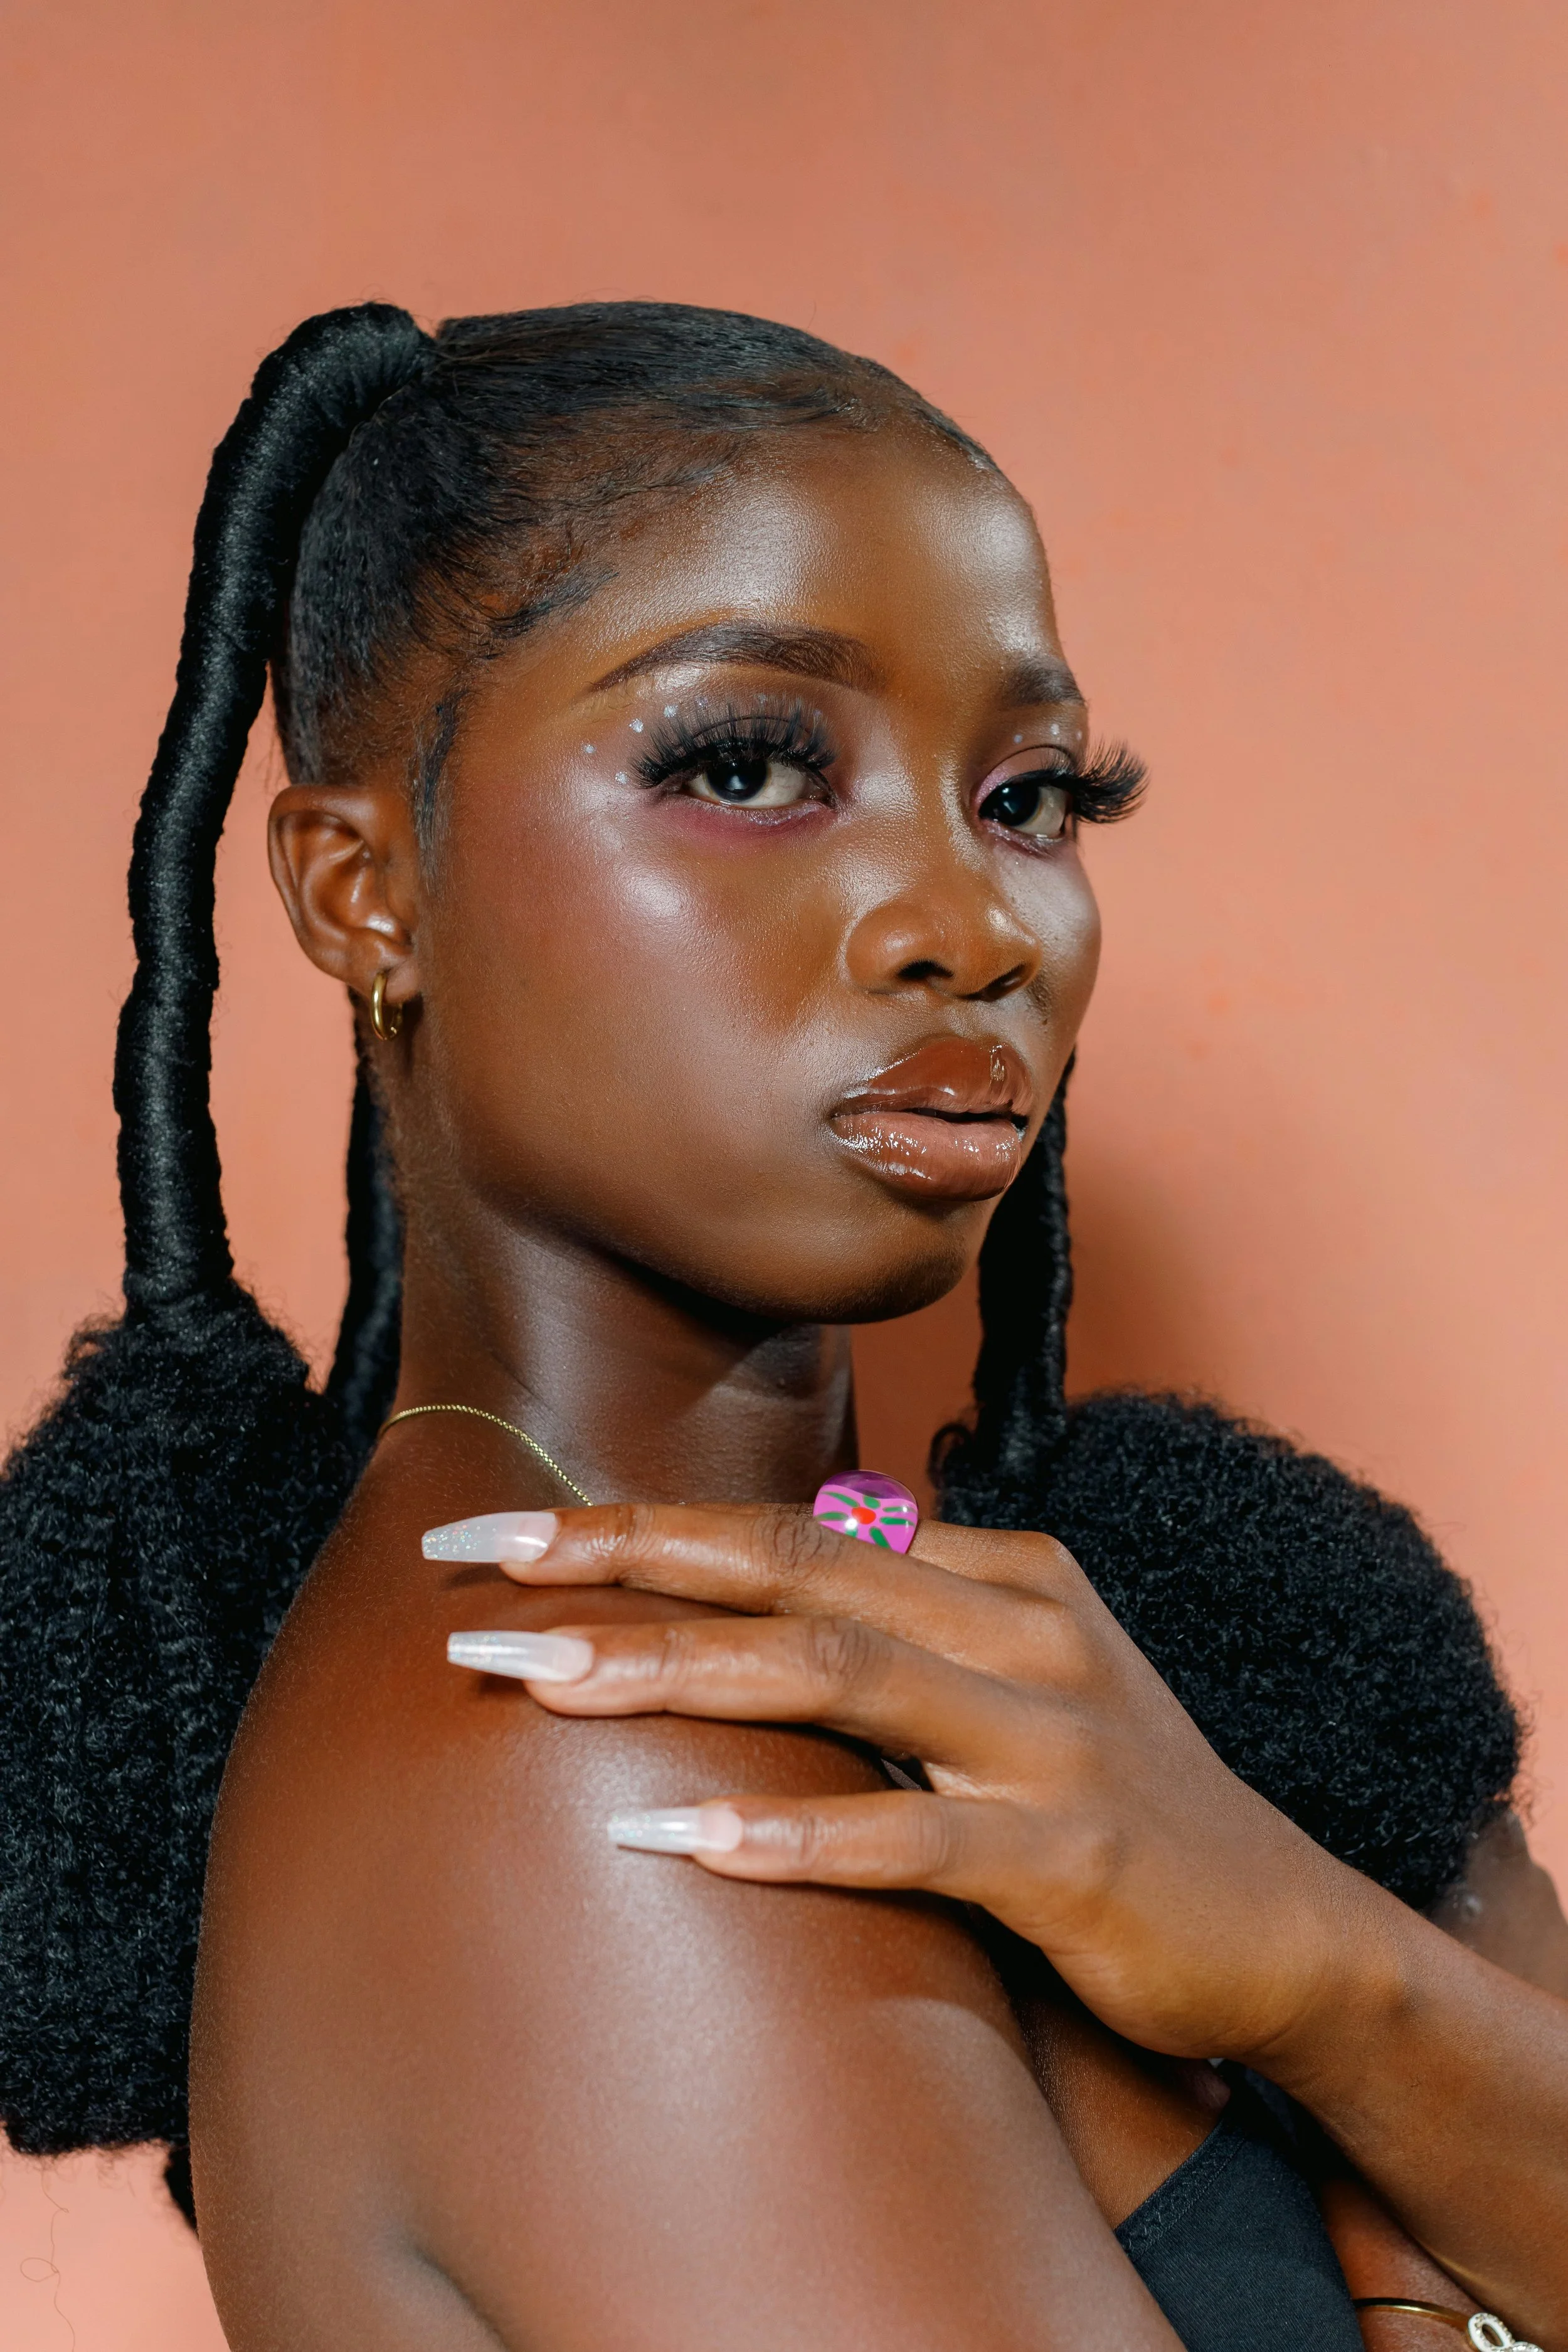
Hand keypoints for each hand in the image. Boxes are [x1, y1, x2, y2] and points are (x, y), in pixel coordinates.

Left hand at [438, 1501, 1388, 2069]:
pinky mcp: (1072, 1858)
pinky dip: (795, 1836)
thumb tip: (784, 1560)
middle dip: (623, 1562)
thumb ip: (913, 1614)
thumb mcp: (1023, 1676)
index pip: (792, 1527)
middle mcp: (1023, 1632)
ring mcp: (1050, 1739)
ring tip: (534, 1679)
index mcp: (1005, 1575)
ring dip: (673, 1673)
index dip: (640, 1523)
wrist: (1283, 1929)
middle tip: (479, 1570)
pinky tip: (682, 1842)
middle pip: (792, 1569)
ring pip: (836, 1676)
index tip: (501, 1532)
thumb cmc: (1121, 1801)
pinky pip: (914, 1837)